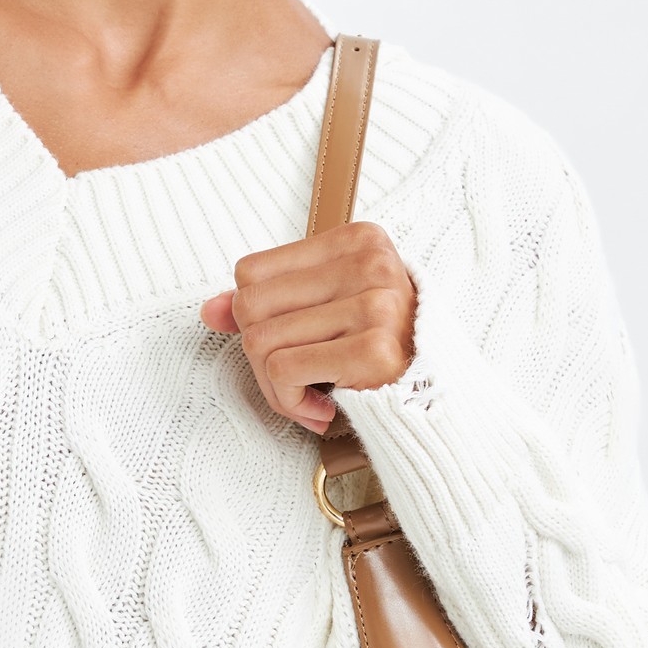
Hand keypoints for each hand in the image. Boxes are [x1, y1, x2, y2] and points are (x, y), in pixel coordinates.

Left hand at [199, 222, 417, 431]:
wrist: (438, 403)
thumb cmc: (379, 351)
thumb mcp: (326, 311)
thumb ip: (270, 303)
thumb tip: (209, 309)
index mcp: (357, 240)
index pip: (252, 271)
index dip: (254, 317)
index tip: (290, 342)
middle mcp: (370, 264)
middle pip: (250, 306)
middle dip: (258, 355)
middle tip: (294, 378)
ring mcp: (375, 305)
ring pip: (260, 342)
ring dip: (274, 386)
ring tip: (309, 395)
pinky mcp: (373, 349)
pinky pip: (283, 371)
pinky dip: (290, 400)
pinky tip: (322, 407)